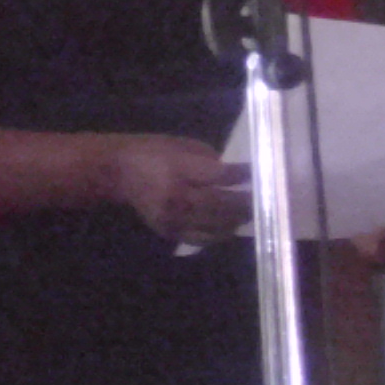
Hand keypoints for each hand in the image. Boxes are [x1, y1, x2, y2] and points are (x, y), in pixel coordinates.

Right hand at [110, 136, 250, 244]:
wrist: (119, 173)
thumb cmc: (154, 152)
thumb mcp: (183, 146)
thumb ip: (210, 162)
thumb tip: (237, 175)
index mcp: (179, 170)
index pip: (220, 176)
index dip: (243, 176)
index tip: (259, 173)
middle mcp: (176, 198)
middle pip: (221, 204)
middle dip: (245, 202)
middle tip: (265, 199)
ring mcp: (172, 220)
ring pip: (214, 226)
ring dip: (237, 220)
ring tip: (253, 213)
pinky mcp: (169, 233)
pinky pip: (201, 239)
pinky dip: (220, 234)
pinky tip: (232, 226)